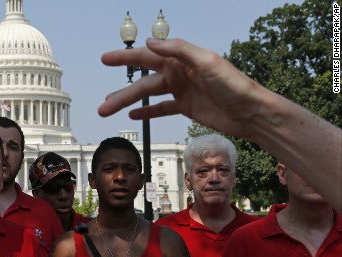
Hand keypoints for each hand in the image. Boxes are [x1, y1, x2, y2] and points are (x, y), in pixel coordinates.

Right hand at [98, 38, 264, 140]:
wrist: (251, 112)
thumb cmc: (234, 85)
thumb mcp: (207, 62)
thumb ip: (179, 50)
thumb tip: (150, 43)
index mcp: (181, 59)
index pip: (146, 56)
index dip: (125, 57)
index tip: (106, 59)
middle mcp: (178, 73)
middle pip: (142, 82)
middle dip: (121, 93)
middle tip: (102, 104)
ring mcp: (181, 90)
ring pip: (147, 97)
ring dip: (128, 104)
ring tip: (109, 111)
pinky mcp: (186, 107)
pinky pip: (161, 109)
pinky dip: (147, 112)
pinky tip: (133, 116)